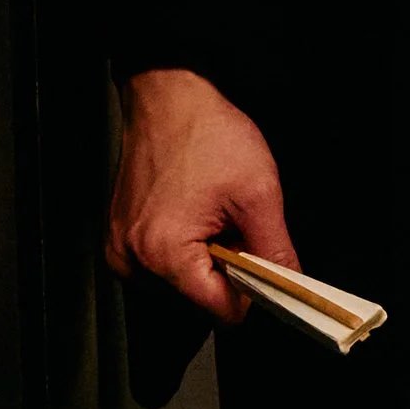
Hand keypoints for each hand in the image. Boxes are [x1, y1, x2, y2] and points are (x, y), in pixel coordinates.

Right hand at [105, 67, 298, 321]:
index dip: (251, 295)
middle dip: (226, 272)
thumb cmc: (206, 135)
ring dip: (206, 260)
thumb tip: (289, 287)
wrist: (168, 98)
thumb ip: (275, 250)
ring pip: (182, 283)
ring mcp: (121, 249)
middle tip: (235, 227)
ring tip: (212, 216)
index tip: (265, 271)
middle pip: (198, 298)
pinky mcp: (120, 237)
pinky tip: (195, 216)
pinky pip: (162, 263)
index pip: (218, 311)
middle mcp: (133, 259)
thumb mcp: (258, 193)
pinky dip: (185, 248)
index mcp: (164, 253)